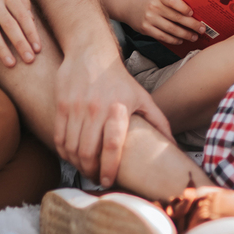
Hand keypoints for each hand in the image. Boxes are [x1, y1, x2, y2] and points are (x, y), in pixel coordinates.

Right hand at [54, 45, 173, 186]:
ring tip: (84, 169)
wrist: (91, 53)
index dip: (109, 168)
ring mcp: (77, 107)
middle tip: (95, 178)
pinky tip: (71, 156)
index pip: (112, 146)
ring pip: (71, 147)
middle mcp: (96, 109)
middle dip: (90, 171)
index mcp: (118, 109)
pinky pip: (59, 137)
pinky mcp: (62, 104)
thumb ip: (158, 121)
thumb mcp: (142, 98)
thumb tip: (174, 145)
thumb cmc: (120, 80)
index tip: (108, 181)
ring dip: (76, 164)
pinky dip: (63, 152)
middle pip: (88, 151)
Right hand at [121, 0, 205, 45]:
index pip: (174, 1)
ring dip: (185, 34)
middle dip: (192, 25)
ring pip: (171, 29)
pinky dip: (173, 40)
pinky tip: (180, 40)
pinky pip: (163, 37)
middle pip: (176, 18)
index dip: (184, 8)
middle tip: (202, 29)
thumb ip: (174, 3)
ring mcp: (149, 19)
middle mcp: (154, 7)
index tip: (193, 14)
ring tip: (194, 37)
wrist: (129, 6)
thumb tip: (193, 15)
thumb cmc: (151, 1)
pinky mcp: (146, 29)